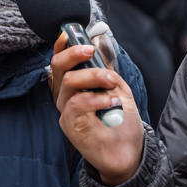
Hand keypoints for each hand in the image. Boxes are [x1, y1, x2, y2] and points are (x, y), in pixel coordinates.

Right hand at [51, 34, 144, 186]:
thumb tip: (99, 56)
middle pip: (57, 67)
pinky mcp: (70, 126)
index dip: (62, 46)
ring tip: (113, 84)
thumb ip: (107, 74)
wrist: (129, 153)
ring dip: (94, 77)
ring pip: (68, 82)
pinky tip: (112, 102)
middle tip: (90, 51)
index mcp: (76, 86)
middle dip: (74, 54)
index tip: (70, 32)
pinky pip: (76, 103)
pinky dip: (96, 98)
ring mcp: (67, 112)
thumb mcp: (119, 90)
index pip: (62, 62)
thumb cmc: (122, 122)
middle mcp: (67, 97)